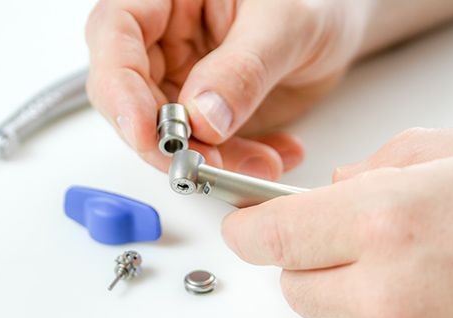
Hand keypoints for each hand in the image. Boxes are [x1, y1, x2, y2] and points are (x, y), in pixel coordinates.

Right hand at [85, 0, 369, 179]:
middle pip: (131, 95)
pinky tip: (273, 155)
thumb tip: (202, 118)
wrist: (336, 25)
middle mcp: (164, 39)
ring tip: (260, 164)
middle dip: (166, 139)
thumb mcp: (286, 22)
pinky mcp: (204, 112)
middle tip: (204, 165)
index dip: (119, 88)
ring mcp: (182, 79)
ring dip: (210, 160)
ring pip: (169, 133)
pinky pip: (206, 148)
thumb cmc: (314, 0)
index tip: (146, 132)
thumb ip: (243, 68)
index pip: (115, 34)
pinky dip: (236, 162)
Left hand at [222, 128, 452, 317]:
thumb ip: (377, 165)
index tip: (238, 224)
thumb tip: (339, 184)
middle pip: (291, 283)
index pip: (272, 234)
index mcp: (384, 221)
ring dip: (331, 281)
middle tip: (319, 231)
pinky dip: (366, 300)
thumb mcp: (447, 156)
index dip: (245, 229)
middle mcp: (388, 288)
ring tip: (376, 251)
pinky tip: (401, 274)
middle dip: (294, 255)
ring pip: (324, 309)